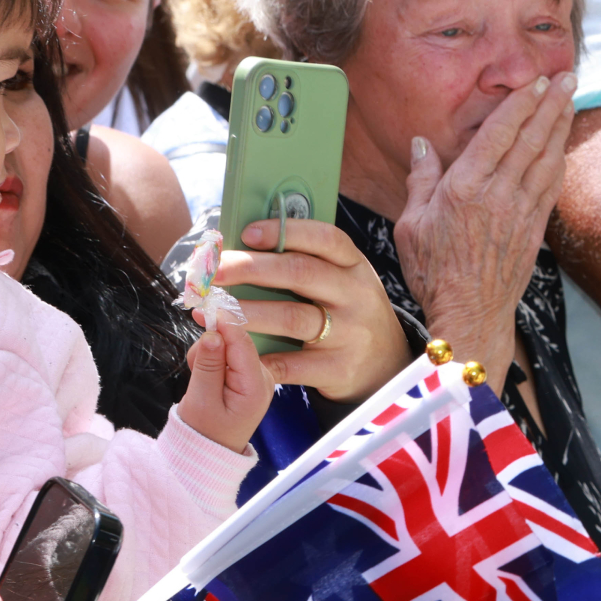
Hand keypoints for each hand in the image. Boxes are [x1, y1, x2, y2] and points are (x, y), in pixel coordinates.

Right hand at [177, 318, 276, 452]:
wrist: (208, 451)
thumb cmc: (203, 432)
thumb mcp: (201, 401)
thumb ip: (207, 366)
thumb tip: (212, 334)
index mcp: (256, 385)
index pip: (242, 344)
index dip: (222, 322)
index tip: (202, 307)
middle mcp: (262, 376)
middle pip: (235, 341)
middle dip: (210, 345)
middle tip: (193, 367)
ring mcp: (256, 374)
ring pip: (228, 346)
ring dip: (207, 355)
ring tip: (199, 382)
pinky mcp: (246, 373)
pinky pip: (227, 354)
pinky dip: (211, 360)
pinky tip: (205, 378)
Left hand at [216, 218, 410, 401]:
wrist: (386, 365)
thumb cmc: (349, 314)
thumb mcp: (343, 283)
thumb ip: (309, 265)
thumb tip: (247, 247)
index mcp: (355, 267)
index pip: (324, 238)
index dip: (284, 232)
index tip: (246, 232)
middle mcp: (356, 295)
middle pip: (301, 273)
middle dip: (251, 268)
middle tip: (215, 272)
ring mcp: (349, 333)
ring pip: (291, 317)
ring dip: (246, 313)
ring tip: (214, 312)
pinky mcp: (338, 368)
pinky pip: (290, 363)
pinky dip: (258, 358)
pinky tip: (232, 352)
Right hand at [397, 73, 573, 389]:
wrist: (469, 313)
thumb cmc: (433, 271)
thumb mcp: (410, 224)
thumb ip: (420, 180)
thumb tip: (423, 144)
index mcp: (465, 188)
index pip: (500, 134)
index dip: (521, 104)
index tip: (535, 82)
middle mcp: (499, 195)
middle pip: (531, 139)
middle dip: (551, 104)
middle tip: (567, 77)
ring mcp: (522, 212)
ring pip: (547, 158)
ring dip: (560, 127)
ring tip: (570, 100)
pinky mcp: (535, 229)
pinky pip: (551, 186)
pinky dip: (559, 160)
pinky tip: (563, 145)